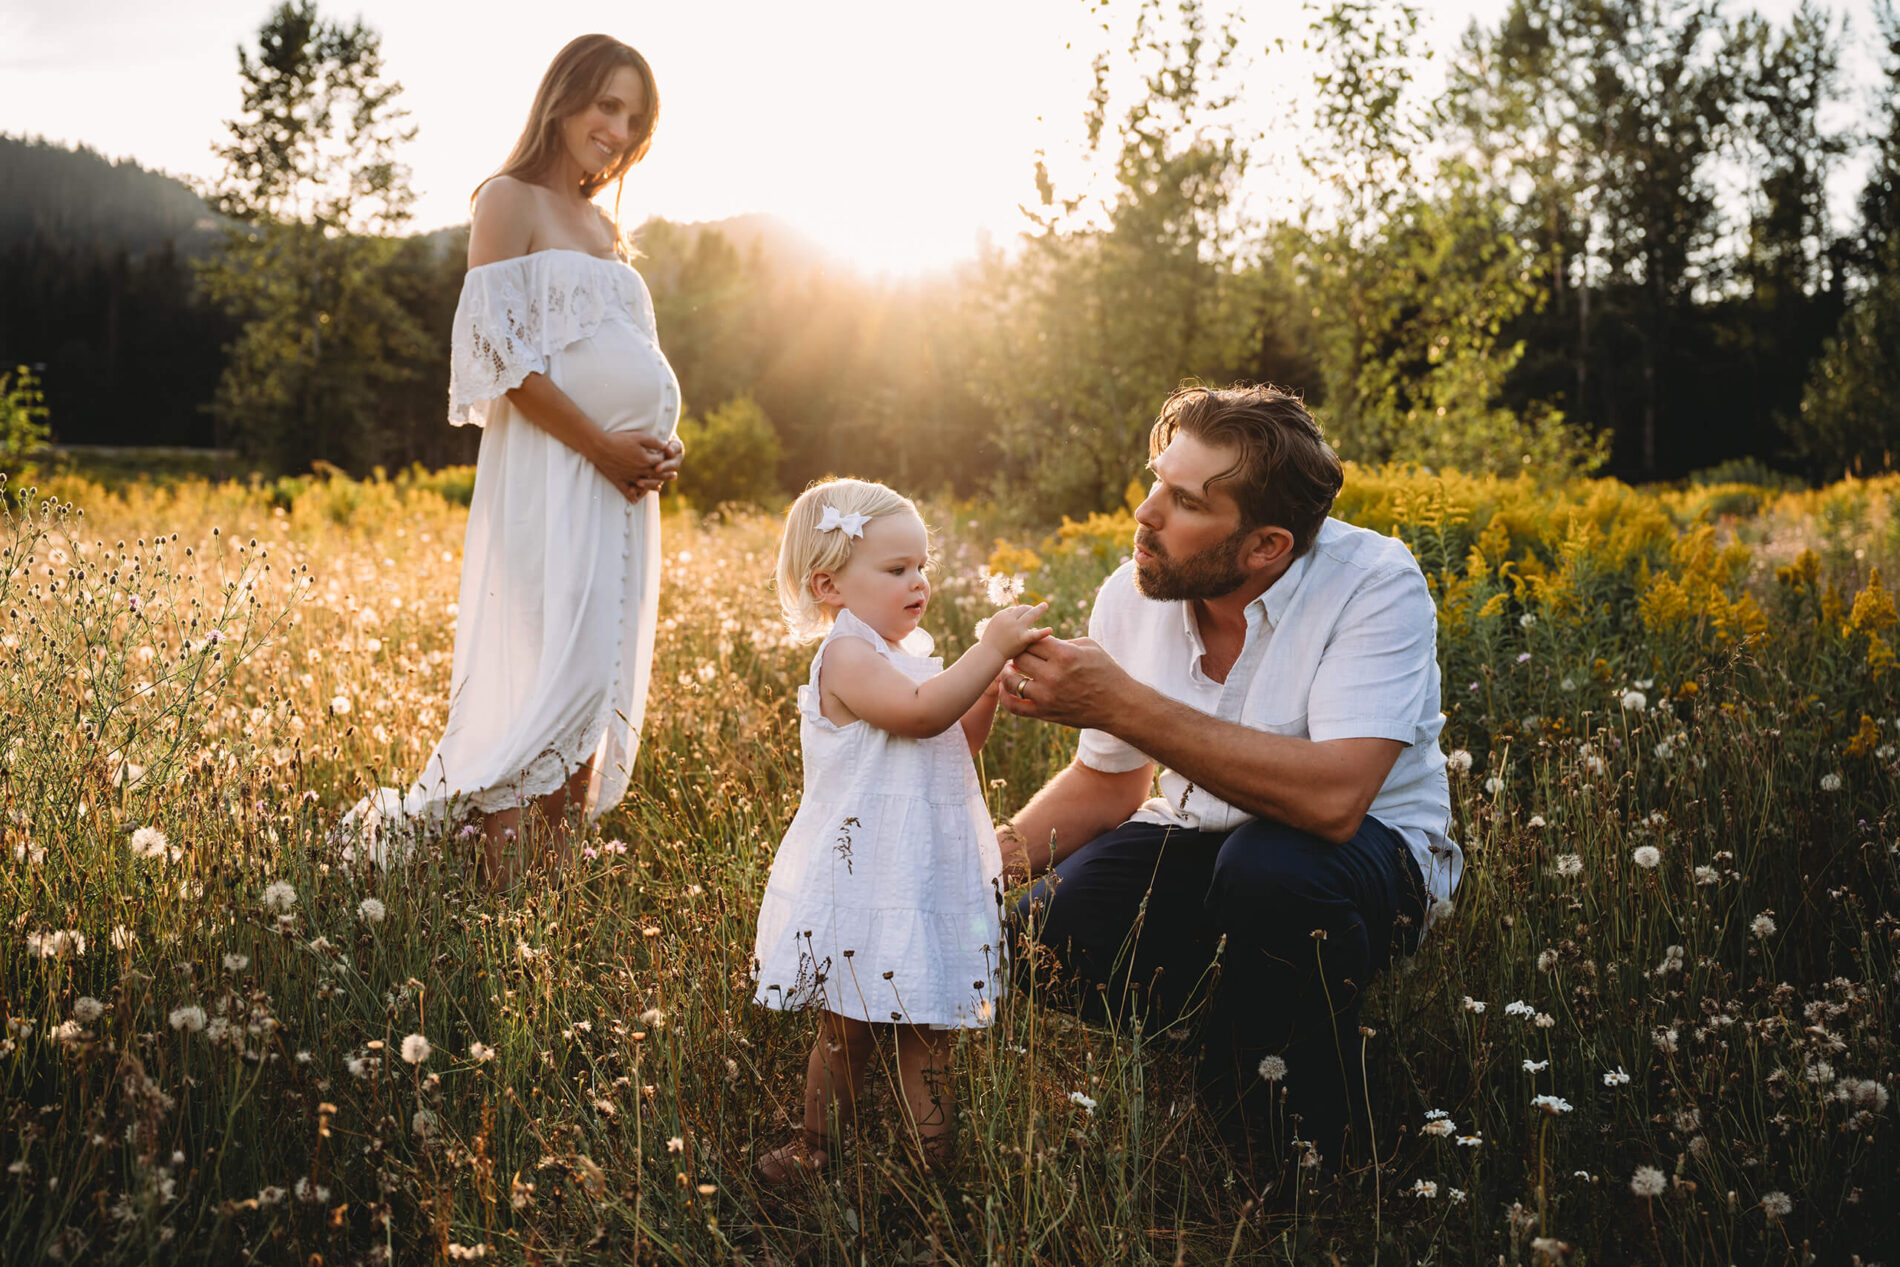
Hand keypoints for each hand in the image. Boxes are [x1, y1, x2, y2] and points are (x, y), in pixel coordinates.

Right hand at [591, 431, 675, 503]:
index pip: (661, 461)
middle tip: (674, 476)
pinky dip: (634, 495)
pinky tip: (636, 498)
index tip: (669, 457)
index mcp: (646, 460)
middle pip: (656, 474)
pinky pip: (628, 491)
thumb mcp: (639, 436)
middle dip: (666, 474)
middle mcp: (640, 471)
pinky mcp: (619, 480)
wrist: (599, 447)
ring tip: (660, 487)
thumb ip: (653, 441)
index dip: (666, 458)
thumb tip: (665, 445)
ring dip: (654, 485)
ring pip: (645, 484)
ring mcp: (629, 477)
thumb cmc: (619, 439)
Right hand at [978, 602, 1050, 659]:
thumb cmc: (991, 643)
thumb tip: (1014, 617)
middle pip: (1023, 608)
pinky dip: (1043, 632)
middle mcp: (1009, 619)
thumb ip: (1004, 621)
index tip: (1024, 615)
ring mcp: (1016, 628)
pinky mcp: (1022, 639)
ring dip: (1038, 609)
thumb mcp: (995, 627)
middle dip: (1030, 608)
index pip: (1014, 609)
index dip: (1020, 612)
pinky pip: (1035, 634)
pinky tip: (1050, 630)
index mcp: (1002, 615)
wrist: (988, 654)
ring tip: (1045, 605)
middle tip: (1038, 609)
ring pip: (1030, 615)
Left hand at [1000, 636, 1128, 729]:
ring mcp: (1047, 696)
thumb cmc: (1106, 671)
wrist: (1118, 705)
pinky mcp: (1045, 713)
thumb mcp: (1089, 646)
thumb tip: (1040, 639)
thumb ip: (1062, 641)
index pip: (1032, 640)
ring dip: (1008, 672)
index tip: (1032, 640)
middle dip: (1018, 653)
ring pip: (1012, 680)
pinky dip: (1005, 697)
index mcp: (1064, 655)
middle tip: (1020, 653)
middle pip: (1019, 657)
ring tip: (1011, 669)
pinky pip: (1015, 706)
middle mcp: (1053, 675)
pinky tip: (1006, 689)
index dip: (1029, 638)